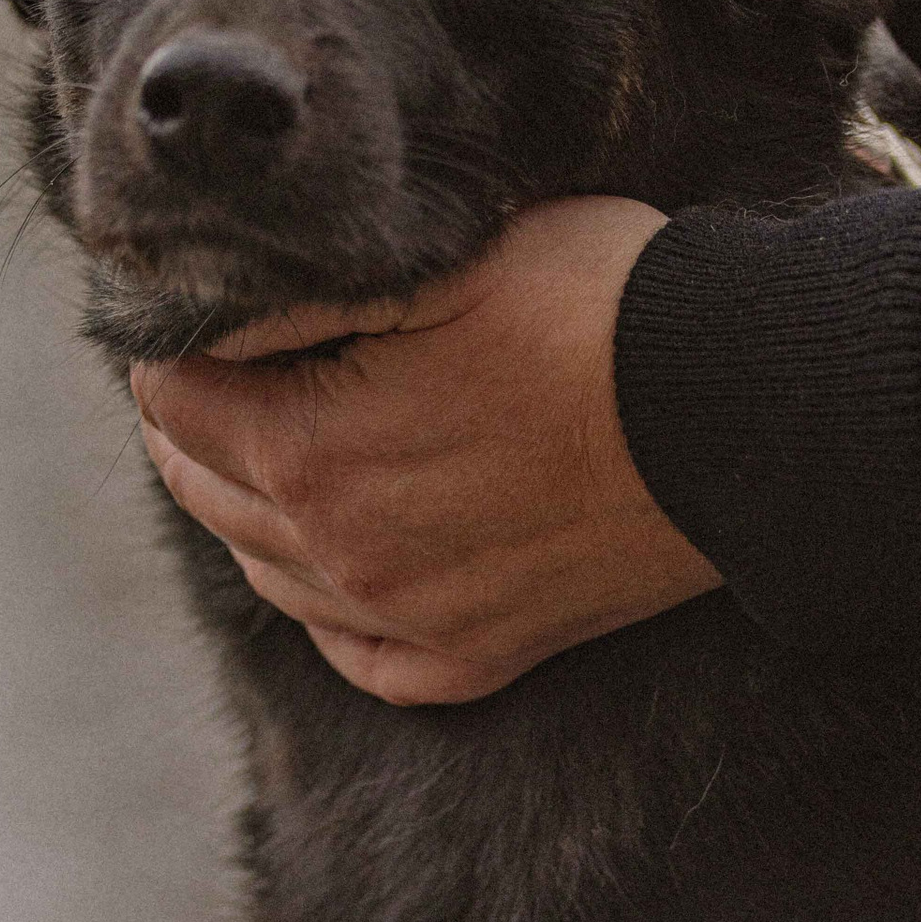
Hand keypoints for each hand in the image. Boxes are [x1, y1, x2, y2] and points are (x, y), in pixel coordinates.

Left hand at [131, 197, 721, 703]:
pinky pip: (363, 657)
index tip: (196, 311)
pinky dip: (330, 613)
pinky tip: (339, 570)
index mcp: (313, 453)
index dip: (174, 346)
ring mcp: (414, 618)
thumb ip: (314, 299)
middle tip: (207, 372)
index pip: (176, 402)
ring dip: (246, 509)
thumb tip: (217, 319)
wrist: (746, 412)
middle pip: (208, 491)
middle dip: (193, 427)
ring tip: (258, 451)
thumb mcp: (445, 264)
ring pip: (272, 574)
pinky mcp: (483, 653)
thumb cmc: (602, 310)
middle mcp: (344, 557)